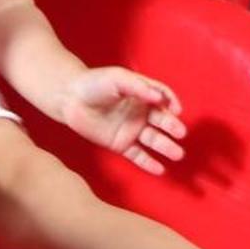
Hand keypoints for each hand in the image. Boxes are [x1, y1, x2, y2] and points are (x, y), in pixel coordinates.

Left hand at [58, 66, 186, 175]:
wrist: (69, 99)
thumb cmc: (93, 83)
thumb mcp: (117, 78)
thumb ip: (138, 87)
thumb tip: (160, 98)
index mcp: (142, 94)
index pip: (163, 98)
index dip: (171, 103)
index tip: (176, 110)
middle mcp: (140, 112)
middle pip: (161, 121)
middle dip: (172, 127)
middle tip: (180, 133)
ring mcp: (131, 130)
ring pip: (153, 140)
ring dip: (166, 147)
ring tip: (177, 155)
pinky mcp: (121, 145)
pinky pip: (137, 155)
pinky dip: (148, 163)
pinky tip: (160, 170)